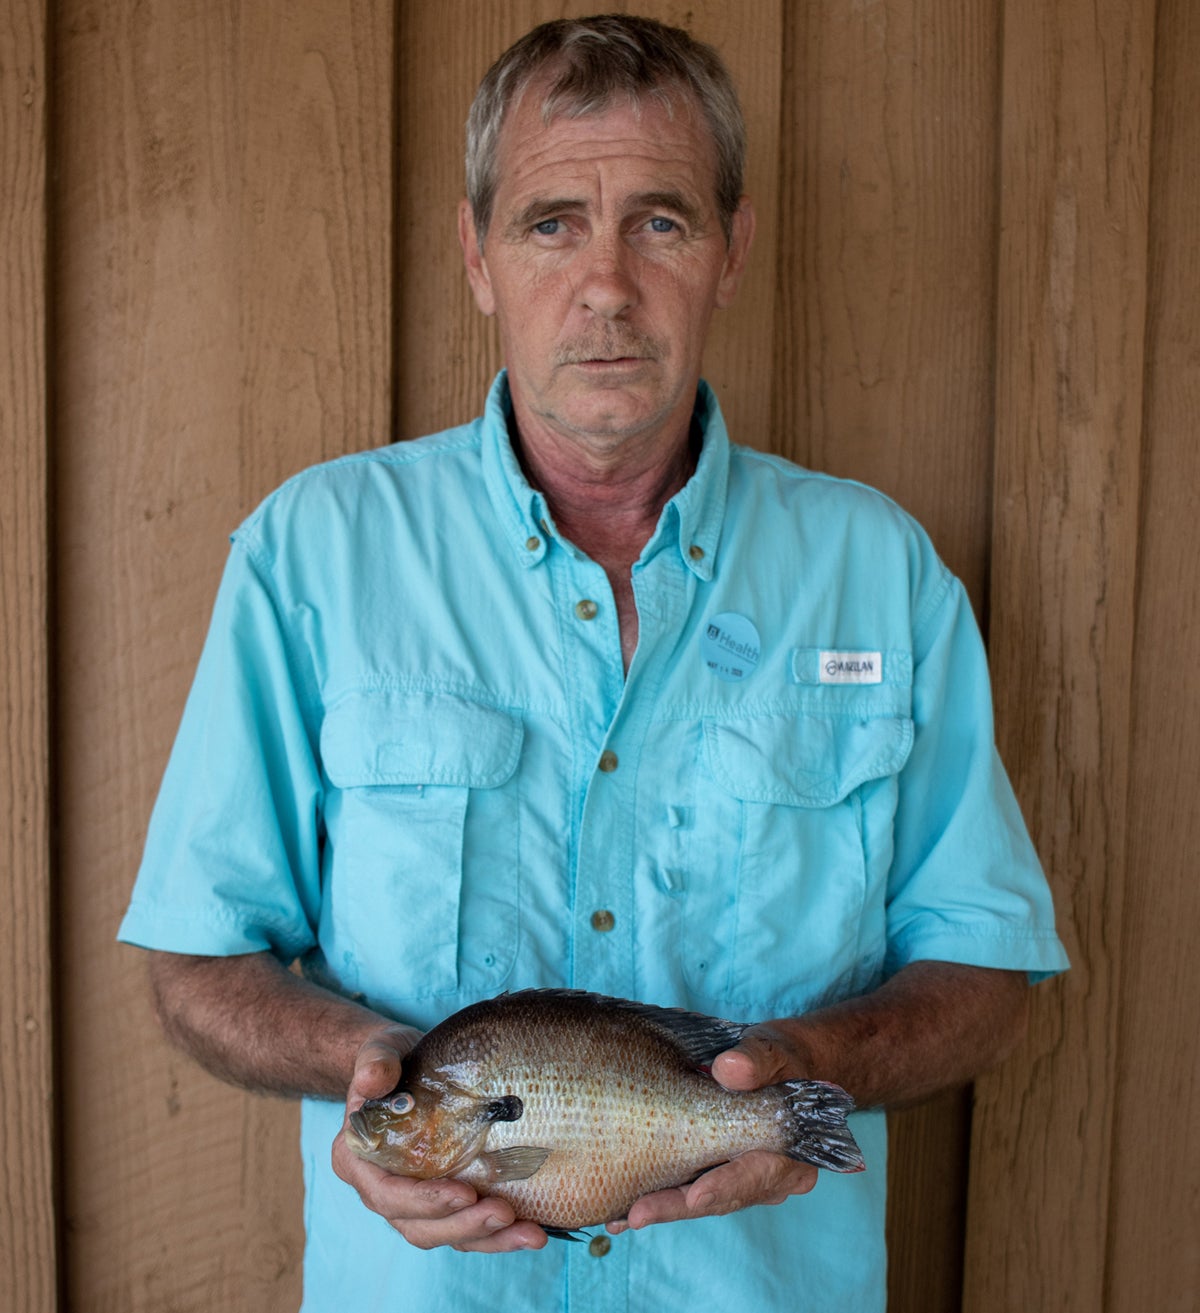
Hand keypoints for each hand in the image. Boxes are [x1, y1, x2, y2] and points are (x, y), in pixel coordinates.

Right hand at [331, 1024, 547, 1252]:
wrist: (408, 1067)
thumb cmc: (391, 1061)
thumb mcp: (380, 1051)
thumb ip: (375, 1062)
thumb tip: (374, 1077)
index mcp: (361, 1161)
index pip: (388, 1194)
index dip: (424, 1200)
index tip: (464, 1193)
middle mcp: (384, 1191)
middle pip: (420, 1225)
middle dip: (465, 1224)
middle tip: (505, 1212)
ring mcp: (415, 1203)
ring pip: (448, 1234)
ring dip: (489, 1238)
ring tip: (531, 1233)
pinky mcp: (444, 1203)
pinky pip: (468, 1228)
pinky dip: (498, 1235)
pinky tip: (532, 1230)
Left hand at [607, 1026, 817, 1233]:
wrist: (789, 1068)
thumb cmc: (784, 1059)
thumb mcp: (773, 1052)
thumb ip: (756, 1061)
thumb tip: (729, 1068)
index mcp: (788, 1152)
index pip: (754, 1174)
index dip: (723, 1186)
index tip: (695, 1196)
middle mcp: (771, 1177)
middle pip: (721, 1197)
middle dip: (677, 1206)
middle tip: (635, 1216)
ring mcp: (746, 1180)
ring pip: (704, 1199)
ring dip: (665, 1206)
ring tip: (622, 1216)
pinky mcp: (722, 1172)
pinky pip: (694, 1188)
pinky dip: (665, 1195)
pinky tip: (625, 1208)